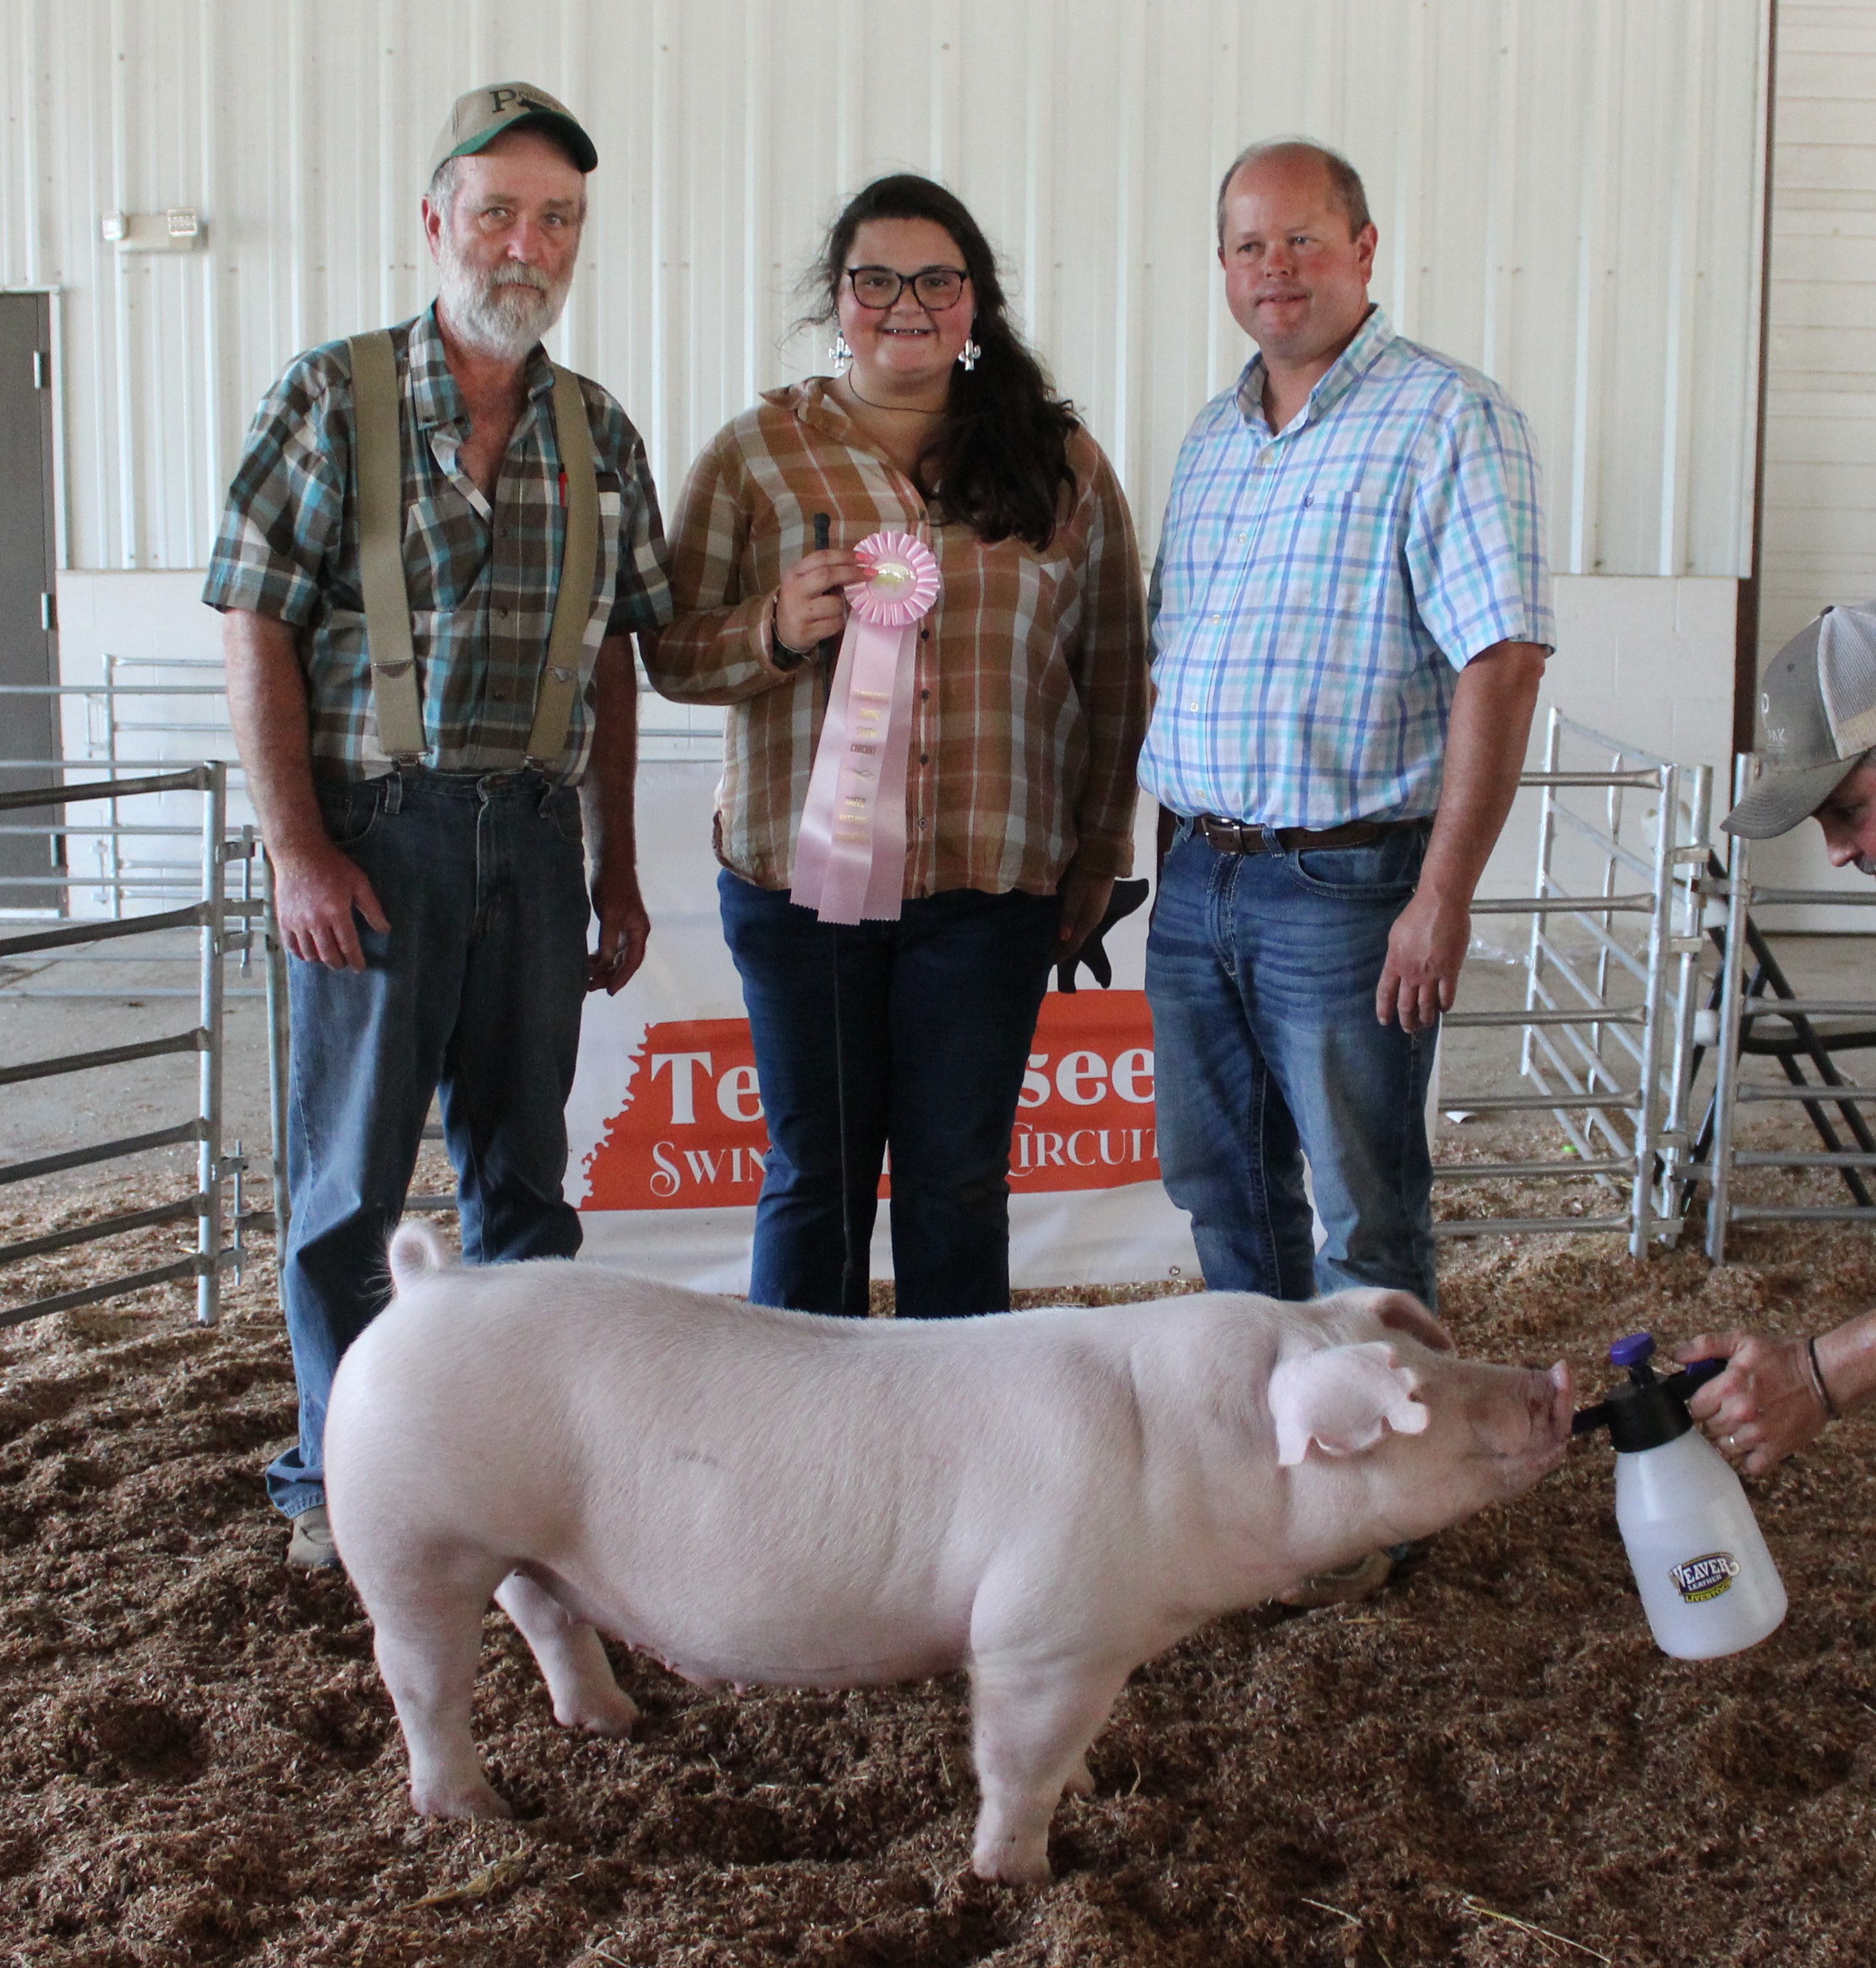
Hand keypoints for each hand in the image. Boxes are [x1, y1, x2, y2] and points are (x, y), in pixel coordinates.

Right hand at [271, 841, 388, 969]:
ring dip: (321, 960)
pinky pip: (291, 947)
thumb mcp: (358, 883)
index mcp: (336, 912)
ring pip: (310, 954)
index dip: (356, 960)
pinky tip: (310, 953)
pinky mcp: (283, 920)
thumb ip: (372, 908)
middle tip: (345, 964)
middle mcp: (315, 920)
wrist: (299, 853)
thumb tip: (384, 929)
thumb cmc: (331, 865)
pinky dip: (301, 954)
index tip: (360, 967)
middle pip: (329, 955)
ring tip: (329, 958)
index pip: (348, 945)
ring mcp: (297, 921)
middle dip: (339, 963)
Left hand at [589, 858, 649, 993]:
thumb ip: (609, 940)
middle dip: (610, 975)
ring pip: (616, 955)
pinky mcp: (615, 922)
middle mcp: (635, 933)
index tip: (609, 992)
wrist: (611, 863)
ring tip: (588, 978)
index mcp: (639, 932)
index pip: (632, 962)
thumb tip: (606, 963)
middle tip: (592, 987)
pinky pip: (610, 946)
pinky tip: (590, 961)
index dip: (621, 978)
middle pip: (625, 961)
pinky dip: (601, 955)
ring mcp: (625, 928)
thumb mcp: (611, 915)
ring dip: (604, 967)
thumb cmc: (613, 887)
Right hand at [775, 547, 863, 653]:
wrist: (782, 632)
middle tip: (871, 574)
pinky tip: (829, 623)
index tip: (865, 558)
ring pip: (835, 604)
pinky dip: (838, 623)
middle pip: (828, 575)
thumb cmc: (802, 603)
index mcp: (794, 573)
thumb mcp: (806, 583)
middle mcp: (794, 590)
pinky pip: (834, 624)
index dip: (845, 556)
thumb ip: (826, 573)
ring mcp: (798, 612)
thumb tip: (860, 566)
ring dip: (843, 606)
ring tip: (835, 609)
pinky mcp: (805, 632)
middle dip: (852, 573)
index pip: (821, 558)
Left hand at [1056, 865, 1114, 965]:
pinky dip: (1071, 929)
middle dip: (1063, 950)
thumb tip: (1064, 938)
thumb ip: (1068, 916)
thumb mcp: (1073, 895)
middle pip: (1077, 941)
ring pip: (1079, 932)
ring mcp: (1095, 912)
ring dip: (1067, 939)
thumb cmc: (1085, 876)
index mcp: (1089, 921)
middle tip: (1047, 955)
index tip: (1048, 962)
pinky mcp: (1094, 904)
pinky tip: (1063, 927)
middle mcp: (1093, 920)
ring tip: (1053, 943)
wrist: (1102, 858)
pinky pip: (1081, 923)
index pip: (1073, 945)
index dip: (1061, 955)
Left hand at [1376, 888, 1468, 1032]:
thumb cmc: (1417, 915)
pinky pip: (1447, 995)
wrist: (1440, 906)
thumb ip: (1397, 955)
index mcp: (1394, 963)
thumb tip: (1397, 966)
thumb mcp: (1396, 936)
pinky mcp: (1450, 971)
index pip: (1385, 993)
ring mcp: (1431, 974)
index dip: (1384, 1009)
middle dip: (1406, 1020)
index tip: (1385, 1021)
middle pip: (1406, 1004)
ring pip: (1426, 1004)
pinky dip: (1445, 1005)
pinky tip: (1444, 1009)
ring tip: (1425, 1025)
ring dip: (1425, 1018)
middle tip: (1409, 1029)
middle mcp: (1410, 973)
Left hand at [1671, 1331, 1829, 1474]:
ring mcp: (1759, 1433)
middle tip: (1730, 1410)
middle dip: (1716, 1420)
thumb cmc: (1783, 1357)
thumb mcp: (1742, 1340)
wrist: (1823, 1375)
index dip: (1702, 1404)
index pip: (1695, 1407)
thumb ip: (1705, 1346)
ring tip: (1743, 1426)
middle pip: (1709, 1428)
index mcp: (1728, 1385)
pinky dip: (1749, 1460)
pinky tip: (1753, 1445)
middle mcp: (1740, 1412)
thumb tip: (1676, 1355)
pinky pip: (1750, 1467)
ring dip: (1731, 1439)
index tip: (1712, 1400)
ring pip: (1726, 1448)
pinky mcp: (1777, 1449)